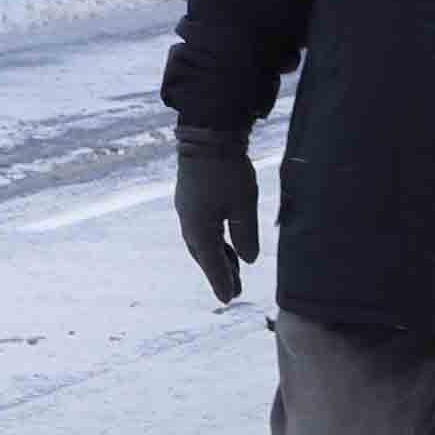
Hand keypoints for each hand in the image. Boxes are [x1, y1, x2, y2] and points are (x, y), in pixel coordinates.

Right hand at [174, 126, 258, 303]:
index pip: (212, 263)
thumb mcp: (243, 205)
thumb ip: (245, 235)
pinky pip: (200, 228)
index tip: (229, 299)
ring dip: (216, 256)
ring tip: (232, 269)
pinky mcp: (190, 197)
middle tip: (233, 290)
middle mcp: (188, 223)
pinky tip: (223, 240)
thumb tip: (248, 260)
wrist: (206, 135)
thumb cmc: (227, 171)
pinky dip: (212, 240)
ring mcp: (187, 209)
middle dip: (219, 272)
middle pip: (204, 255)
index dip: (222, 281)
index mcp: (199, 229)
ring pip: (201, 242)